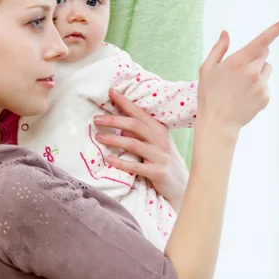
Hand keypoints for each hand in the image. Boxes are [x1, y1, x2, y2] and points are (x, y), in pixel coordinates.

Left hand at [94, 89, 188, 211]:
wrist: (182, 186)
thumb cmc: (164, 163)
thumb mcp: (156, 145)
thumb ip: (141, 135)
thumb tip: (119, 125)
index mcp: (160, 130)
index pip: (140, 113)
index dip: (125, 102)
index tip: (110, 92)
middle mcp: (161, 140)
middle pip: (135, 125)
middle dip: (114, 120)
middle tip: (96, 119)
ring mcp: (160, 156)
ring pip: (133, 144)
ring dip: (113, 139)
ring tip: (98, 137)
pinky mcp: (158, 172)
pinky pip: (136, 166)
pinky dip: (121, 162)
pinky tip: (109, 160)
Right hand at [197, 21, 278, 135]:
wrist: (218, 123)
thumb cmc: (209, 96)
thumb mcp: (206, 69)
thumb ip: (218, 49)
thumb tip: (226, 33)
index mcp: (238, 62)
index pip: (262, 41)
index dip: (276, 29)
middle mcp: (252, 72)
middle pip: (264, 53)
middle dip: (255, 56)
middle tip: (240, 70)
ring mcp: (261, 85)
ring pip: (267, 68)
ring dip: (258, 72)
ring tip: (241, 86)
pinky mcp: (266, 96)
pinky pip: (266, 85)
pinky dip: (258, 88)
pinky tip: (244, 97)